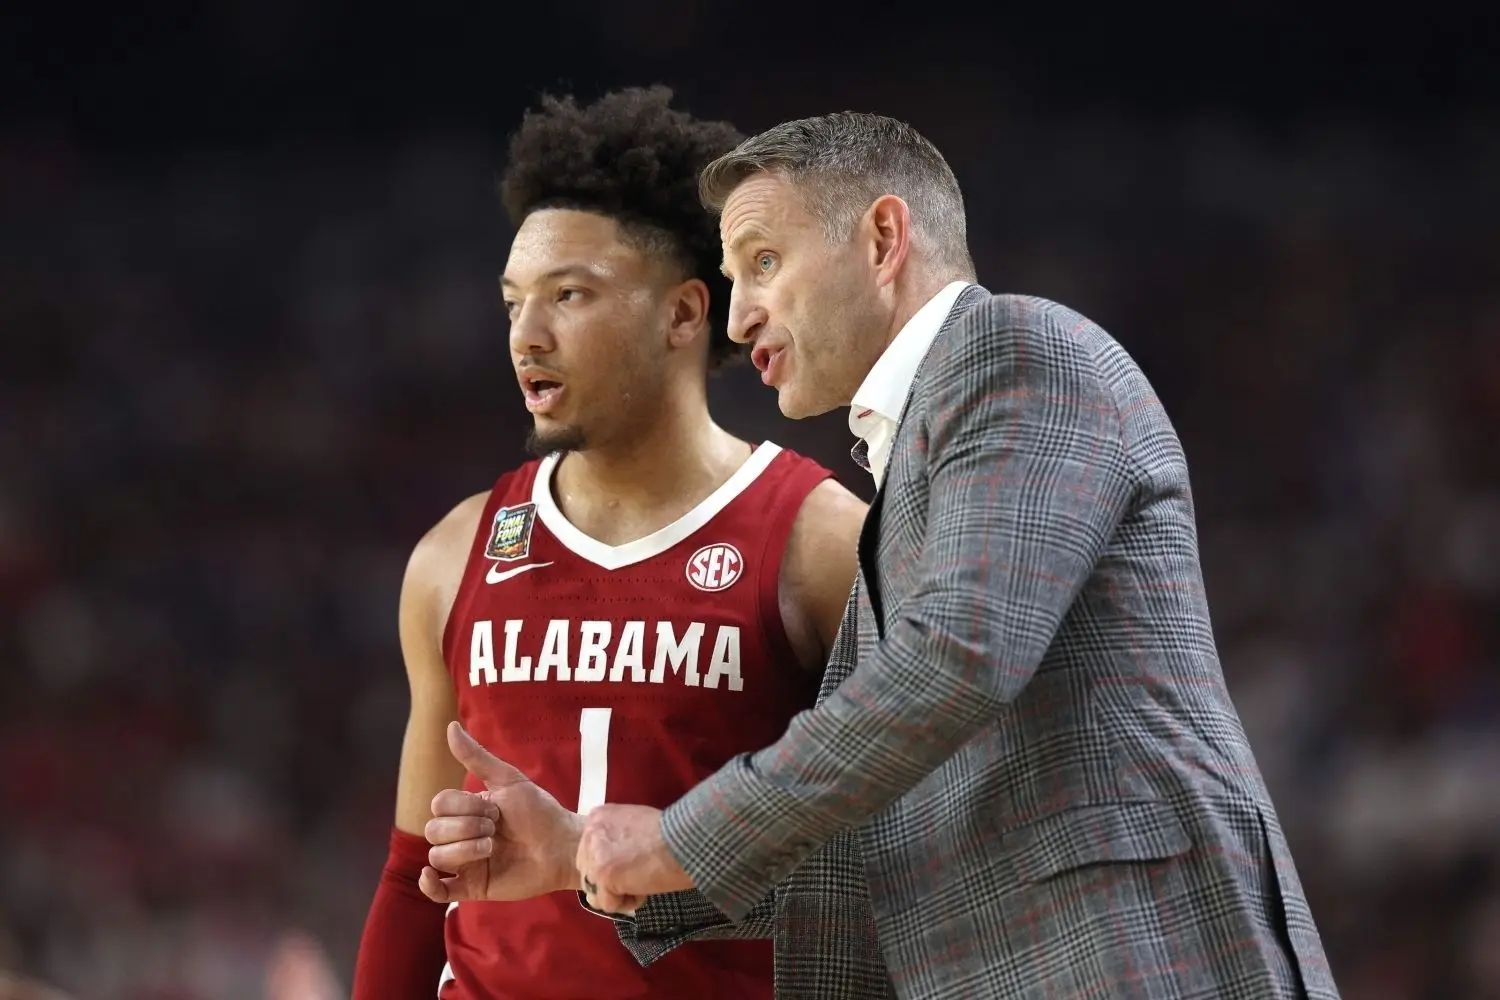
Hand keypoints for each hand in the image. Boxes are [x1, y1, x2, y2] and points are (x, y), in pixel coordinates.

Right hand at [418, 722, 583, 903]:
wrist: (562, 847)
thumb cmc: (539, 811)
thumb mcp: (508, 780)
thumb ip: (477, 757)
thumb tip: (450, 726)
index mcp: (468, 810)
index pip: (439, 804)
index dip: (463, 806)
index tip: (495, 809)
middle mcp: (463, 835)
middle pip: (434, 829)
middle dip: (464, 827)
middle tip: (495, 828)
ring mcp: (467, 862)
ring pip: (437, 855)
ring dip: (462, 850)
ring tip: (491, 848)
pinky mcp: (473, 887)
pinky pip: (438, 891)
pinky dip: (429, 885)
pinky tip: (431, 876)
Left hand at [576, 803, 693, 914]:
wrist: (683, 841)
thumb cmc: (669, 833)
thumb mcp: (634, 823)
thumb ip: (616, 836)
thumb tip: (612, 859)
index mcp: (597, 818)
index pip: (590, 853)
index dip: (612, 864)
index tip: (634, 860)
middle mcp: (590, 834)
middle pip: (588, 873)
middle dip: (611, 881)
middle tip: (638, 874)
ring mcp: (594, 855)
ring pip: (594, 892)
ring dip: (618, 894)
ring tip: (641, 882)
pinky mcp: (603, 876)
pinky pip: (607, 904)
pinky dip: (627, 903)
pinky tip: (643, 888)